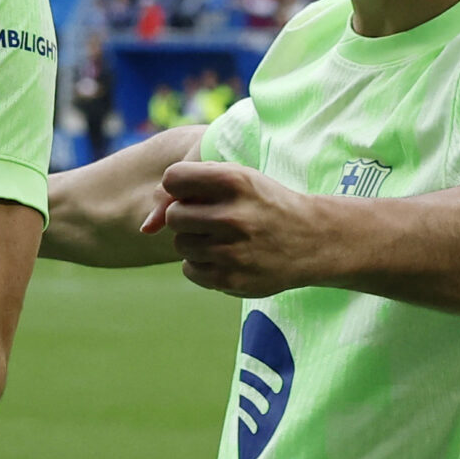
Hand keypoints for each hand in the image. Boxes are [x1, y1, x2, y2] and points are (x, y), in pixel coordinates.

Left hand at [144, 161, 327, 297]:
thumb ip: (192, 187)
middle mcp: (233, 215)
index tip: (194, 192)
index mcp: (235, 180)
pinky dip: (200, 264)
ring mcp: (233, 251)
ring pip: (180, 245)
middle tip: (208, 219)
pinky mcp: (231, 280)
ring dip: (194, 241)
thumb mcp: (239, 179)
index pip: (173, 178)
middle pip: (173, 216)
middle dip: (185, 217)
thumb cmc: (264, 203)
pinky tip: (225, 256)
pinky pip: (189, 270)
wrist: (312, 240)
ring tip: (222, 238)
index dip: (179, 186)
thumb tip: (147, 224)